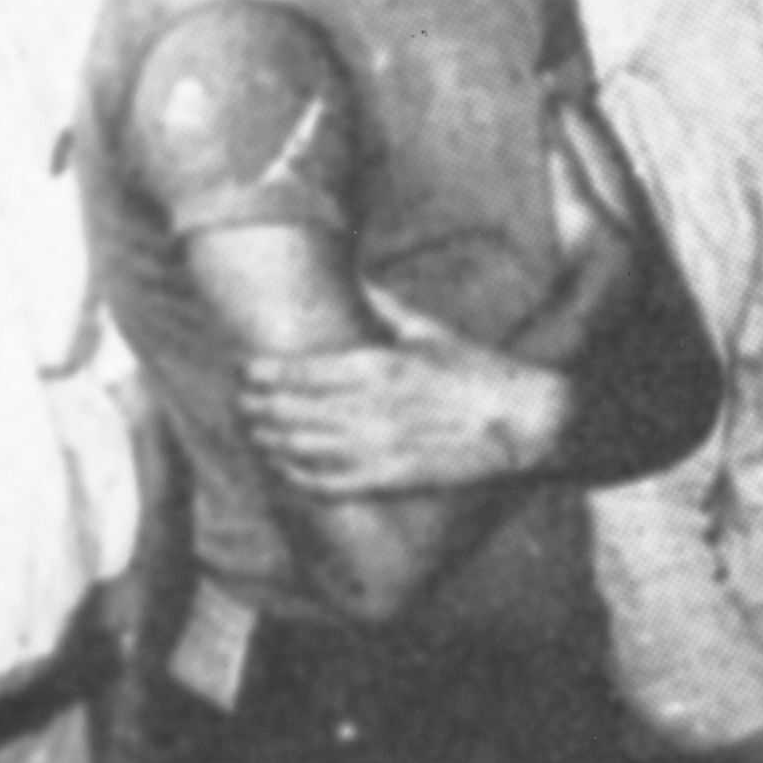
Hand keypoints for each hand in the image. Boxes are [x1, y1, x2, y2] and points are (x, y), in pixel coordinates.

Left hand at [241, 287, 566, 493]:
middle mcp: (366, 408)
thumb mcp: (429, 332)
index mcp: (374, 365)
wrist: (522, 422)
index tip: (244, 369)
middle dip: (255, 406)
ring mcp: (375, 447)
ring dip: (268, 440)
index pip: (292, 371)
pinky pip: (327, 482)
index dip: (258, 373)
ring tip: (254, 433)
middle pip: (286, 410)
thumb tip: (355, 280)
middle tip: (240, 402)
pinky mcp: (389, 478)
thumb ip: (384, 307)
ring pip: (297, 447)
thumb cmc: (479, 372)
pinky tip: (285, 469)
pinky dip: (298, 476)